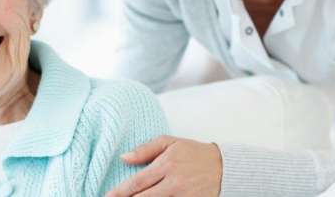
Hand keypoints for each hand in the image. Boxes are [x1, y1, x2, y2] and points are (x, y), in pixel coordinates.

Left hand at [106, 135, 221, 196]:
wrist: (225, 167)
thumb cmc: (194, 153)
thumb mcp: (171, 143)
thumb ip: (146, 149)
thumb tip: (124, 157)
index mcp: (167, 165)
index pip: (137, 182)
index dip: (121, 192)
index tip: (108, 196)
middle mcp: (174, 182)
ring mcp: (183, 196)